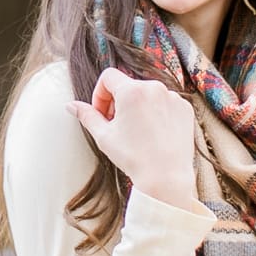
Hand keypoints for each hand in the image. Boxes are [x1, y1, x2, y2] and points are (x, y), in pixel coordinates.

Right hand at [68, 68, 197, 212]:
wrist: (166, 177)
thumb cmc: (133, 157)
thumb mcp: (103, 136)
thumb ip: (87, 115)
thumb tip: (71, 105)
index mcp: (131, 91)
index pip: (108, 77)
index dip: (100, 94)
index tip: (102, 114)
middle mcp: (154, 88)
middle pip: (128, 85)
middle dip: (118, 102)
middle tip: (116, 125)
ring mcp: (172, 97)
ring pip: (148, 94)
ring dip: (138, 107)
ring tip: (136, 132)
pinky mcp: (185, 108)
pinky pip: (166, 103)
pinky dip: (157, 113)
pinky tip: (154, 134)